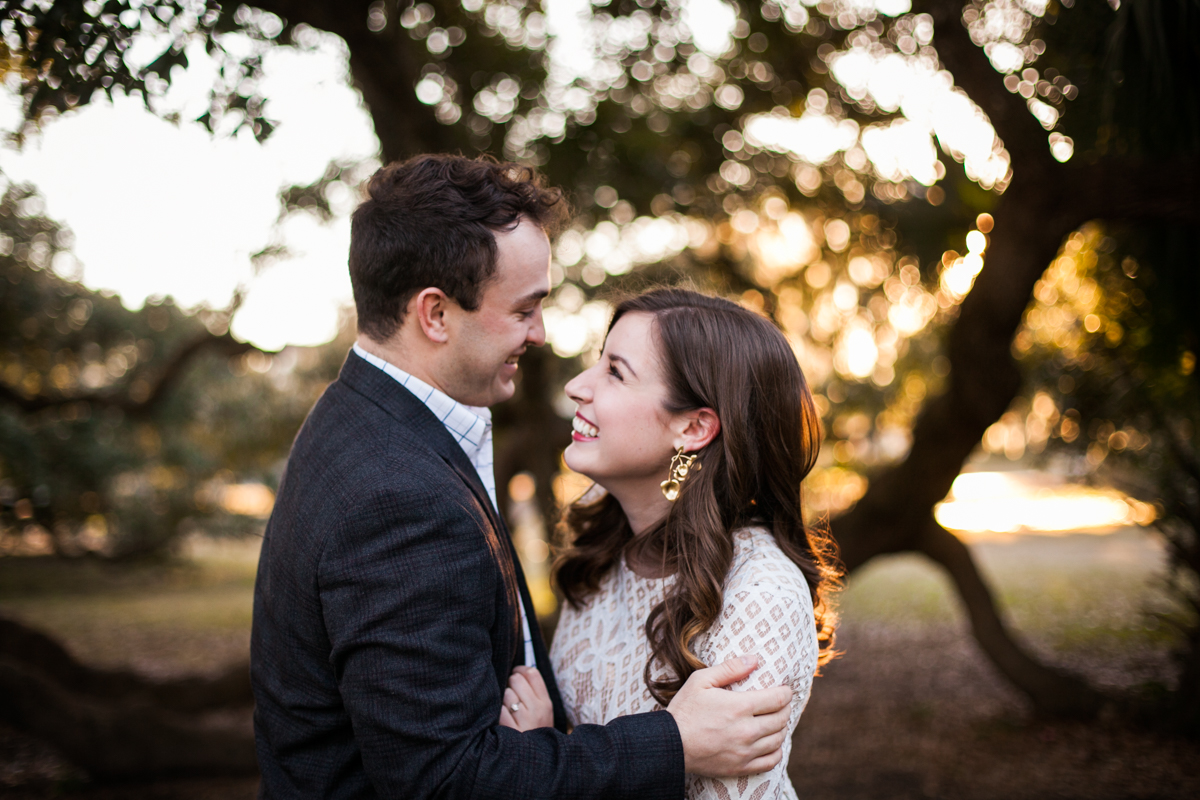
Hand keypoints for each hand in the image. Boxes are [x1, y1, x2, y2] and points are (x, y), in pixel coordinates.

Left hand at [497, 666, 553, 730]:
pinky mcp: (510, 729)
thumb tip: (518, 671)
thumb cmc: (535, 731)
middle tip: (511, 693)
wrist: (534, 761)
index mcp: (546, 703)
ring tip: (508, 709)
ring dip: (504, 699)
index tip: (516, 673)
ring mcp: (524, 719)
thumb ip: (535, 693)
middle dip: (510, 683)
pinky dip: (499, 712)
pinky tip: (503, 719)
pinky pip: (499, 709)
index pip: (532, 673)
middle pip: (517, 679)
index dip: (520, 670)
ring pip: (506, 693)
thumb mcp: (543, 713)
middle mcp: (537, 709)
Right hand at [666, 655, 792, 777]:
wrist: (670, 745)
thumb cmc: (684, 710)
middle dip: (785, 708)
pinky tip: (771, 743)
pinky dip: (776, 751)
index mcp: (739, 707)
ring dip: (782, 728)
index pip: (778, 699)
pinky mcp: (741, 767)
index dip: (786, 692)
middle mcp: (747, 730)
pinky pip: (771, 761)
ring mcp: (745, 751)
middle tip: (781, 703)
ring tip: (776, 720)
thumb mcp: (701, 681)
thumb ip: (729, 668)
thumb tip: (754, 659)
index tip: (785, 689)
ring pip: (778, 739)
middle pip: (781, 719)